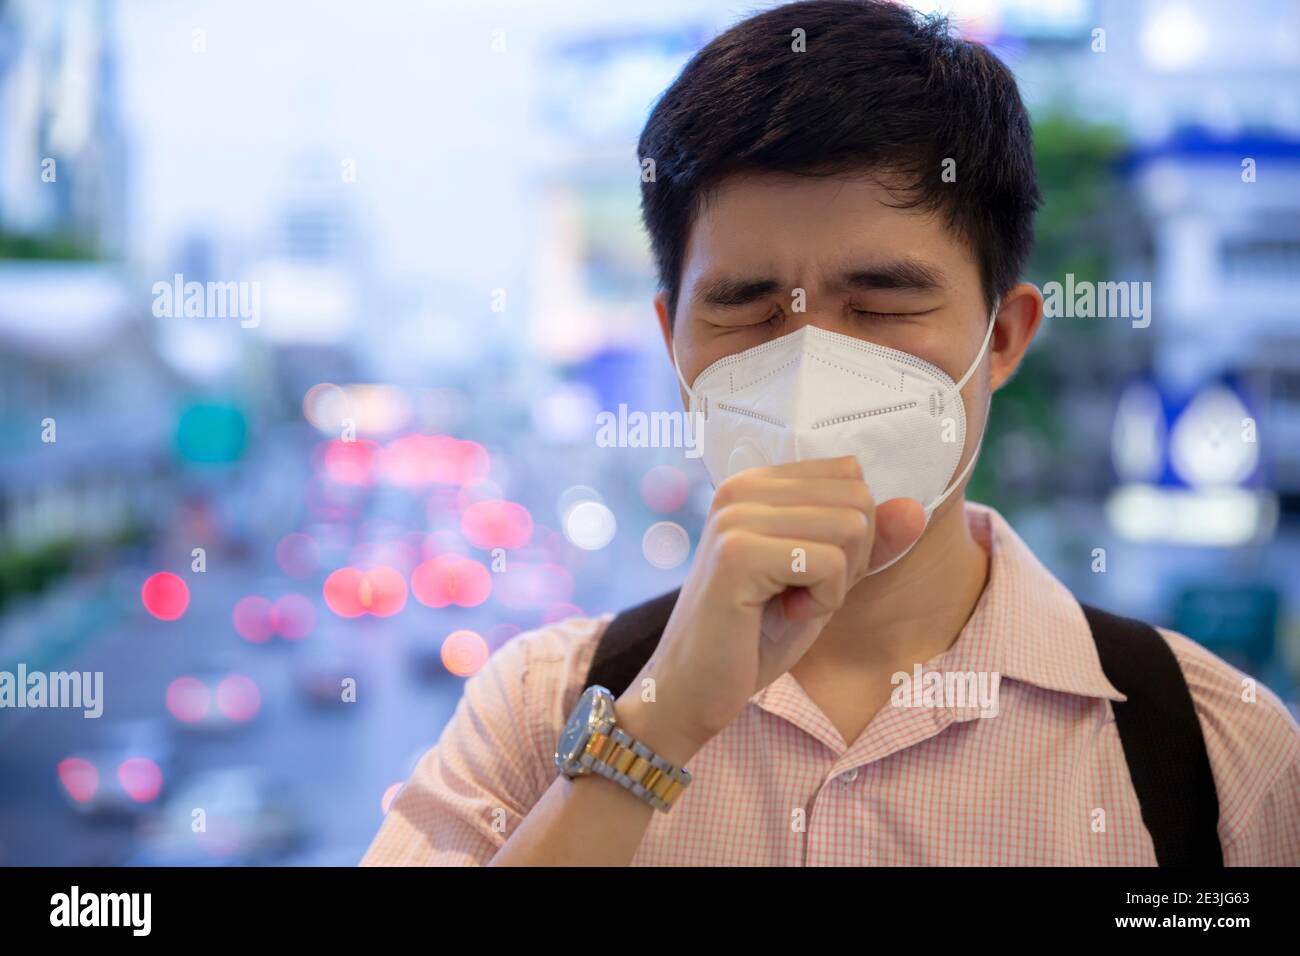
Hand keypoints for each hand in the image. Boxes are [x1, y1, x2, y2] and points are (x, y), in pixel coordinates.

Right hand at [615, 456, 924, 762]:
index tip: (803, 572)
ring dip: (835, 583)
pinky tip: (779, 614)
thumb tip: (916, 508)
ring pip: (850, 528)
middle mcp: (741, 487)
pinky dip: (820, 602)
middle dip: (849, 559)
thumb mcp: (824, 581)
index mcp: (756, 482)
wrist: (693, 691)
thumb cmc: (755, 635)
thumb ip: (868, 541)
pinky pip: (828, 564)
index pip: (851, 476)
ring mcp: (736, 516)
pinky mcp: (737, 553)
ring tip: (786, 603)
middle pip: (858, 499)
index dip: (850, 535)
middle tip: (796, 592)